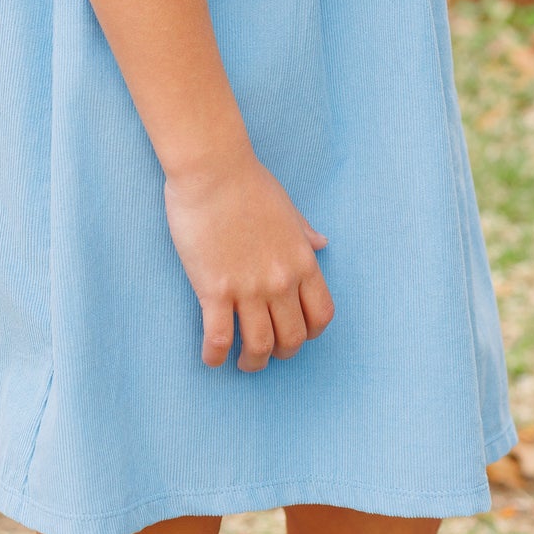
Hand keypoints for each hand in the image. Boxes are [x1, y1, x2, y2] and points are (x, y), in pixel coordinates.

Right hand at [163, 154, 334, 371]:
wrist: (213, 170)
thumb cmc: (248, 183)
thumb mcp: (288, 209)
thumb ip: (305, 233)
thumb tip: (322, 243)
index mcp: (303, 261)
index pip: (321, 315)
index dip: (310, 333)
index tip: (295, 334)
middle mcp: (281, 280)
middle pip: (292, 338)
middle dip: (282, 352)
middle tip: (267, 352)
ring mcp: (249, 288)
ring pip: (259, 346)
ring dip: (252, 362)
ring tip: (242, 363)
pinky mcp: (215, 290)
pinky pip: (219, 337)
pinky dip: (215, 356)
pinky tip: (211, 358)